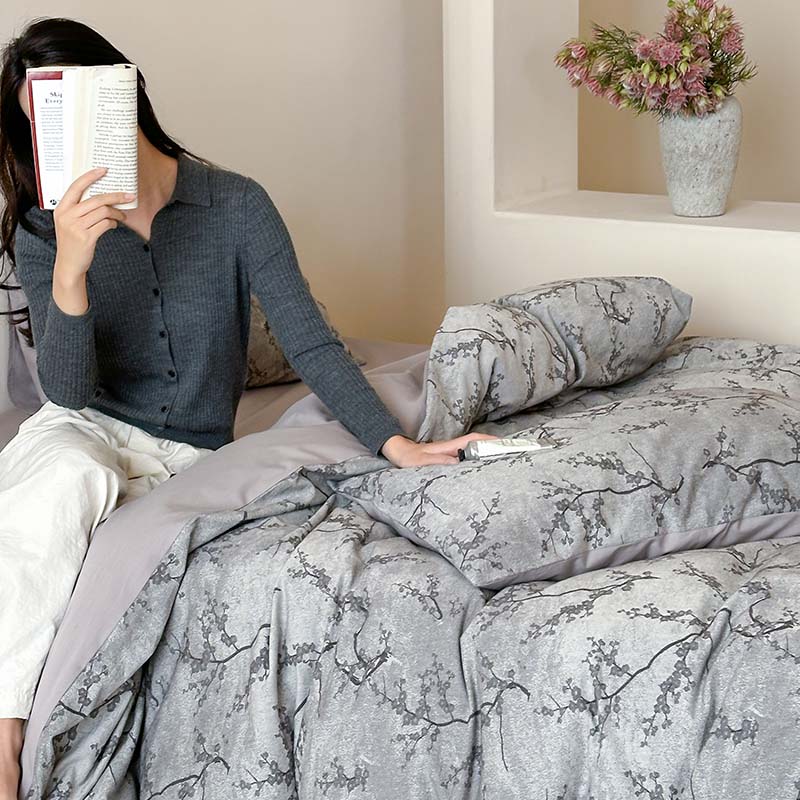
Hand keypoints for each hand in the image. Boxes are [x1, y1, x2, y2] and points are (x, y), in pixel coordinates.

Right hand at [53, 167, 134, 281]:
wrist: (69, 264)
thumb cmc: (72, 242)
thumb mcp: (69, 222)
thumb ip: (79, 210)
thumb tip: (103, 197)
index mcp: (61, 208)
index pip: (76, 186)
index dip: (90, 176)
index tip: (104, 170)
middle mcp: (67, 216)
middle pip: (96, 199)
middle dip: (115, 196)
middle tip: (129, 196)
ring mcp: (76, 227)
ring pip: (103, 211)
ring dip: (116, 213)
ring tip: (121, 216)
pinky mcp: (86, 238)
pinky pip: (106, 224)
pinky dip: (113, 223)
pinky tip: (114, 225)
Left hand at [380, 432, 499, 467]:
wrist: (400, 454)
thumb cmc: (409, 458)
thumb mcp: (421, 461)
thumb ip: (436, 461)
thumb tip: (456, 463)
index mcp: (451, 446)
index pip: (475, 440)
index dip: (490, 440)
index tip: (505, 443)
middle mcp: (455, 449)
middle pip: (480, 445)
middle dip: (496, 446)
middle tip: (514, 453)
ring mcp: (454, 454)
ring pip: (476, 452)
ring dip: (490, 454)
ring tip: (506, 461)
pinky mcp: (451, 461)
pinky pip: (470, 460)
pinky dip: (480, 461)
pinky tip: (487, 470)